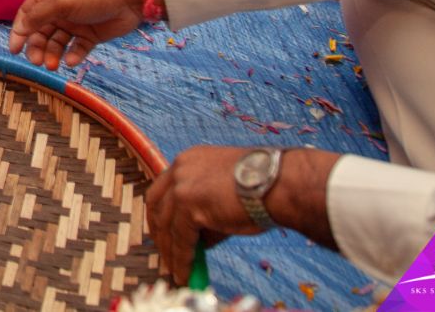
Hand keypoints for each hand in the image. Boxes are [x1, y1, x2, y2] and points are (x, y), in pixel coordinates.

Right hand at [9, 0, 148, 67]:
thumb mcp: (61, 1)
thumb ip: (38, 16)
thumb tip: (19, 30)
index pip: (27, 14)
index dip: (19, 32)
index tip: (14, 50)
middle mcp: (59, 8)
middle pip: (41, 31)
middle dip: (37, 47)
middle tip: (38, 62)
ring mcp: (75, 22)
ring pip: (57, 41)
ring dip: (53, 53)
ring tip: (53, 66)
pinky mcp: (90, 34)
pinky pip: (76, 47)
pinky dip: (72, 55)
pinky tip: (71, 61)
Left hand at [146, 146, 269, 283]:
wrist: (278, 182)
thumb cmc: (263, 187)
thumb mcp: (225, 196)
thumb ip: (207, 214)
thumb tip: (199, 242)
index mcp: (189, 161)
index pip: (164, 189)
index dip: (162, 214)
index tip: (164, 233)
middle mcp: (180, 168)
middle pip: (156, 205)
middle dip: (159, 233)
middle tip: (166, 254)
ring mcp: (182, 185)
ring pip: (167, 225)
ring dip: (170, 252)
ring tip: (176, 271)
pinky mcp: (189, 205)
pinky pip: (181, 239)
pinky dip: (181, 259)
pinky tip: (184, 273)